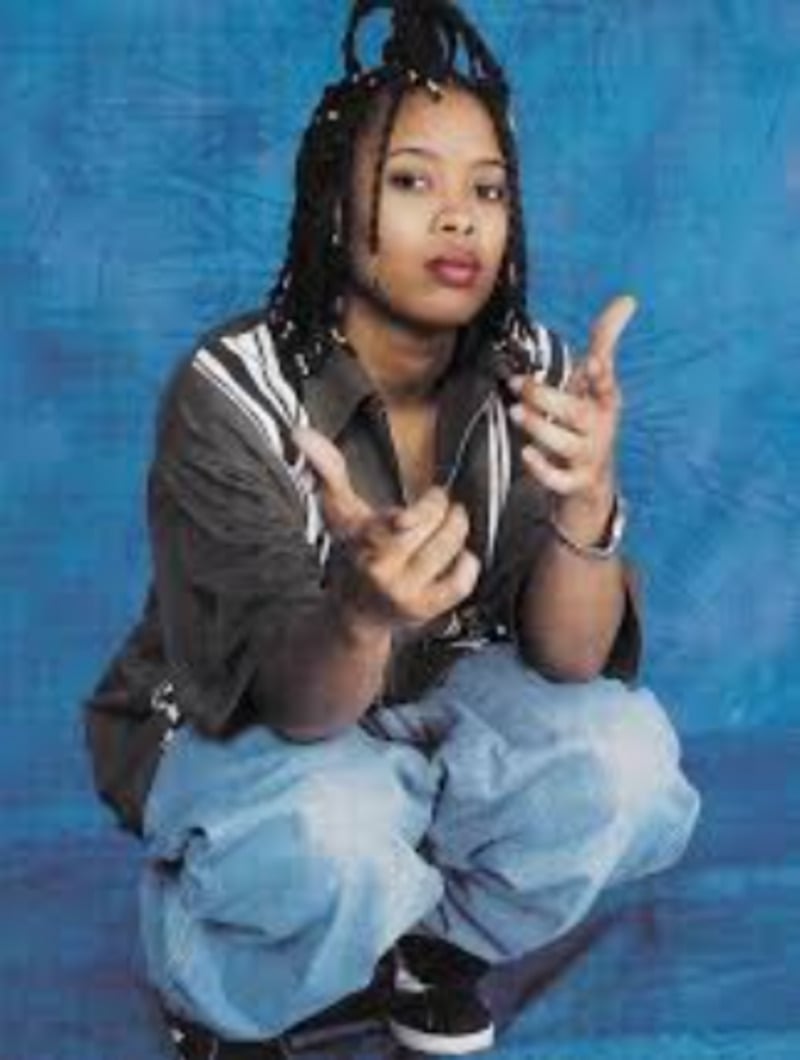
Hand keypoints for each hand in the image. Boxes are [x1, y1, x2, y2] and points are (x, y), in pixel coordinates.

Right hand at [293, 426, 480, 629]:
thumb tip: (301, 433)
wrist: (356, 613)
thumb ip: (326, 470)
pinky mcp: (426, 608)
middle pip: (430, 527)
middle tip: (440, 503)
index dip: (421, 512)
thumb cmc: (352, 554)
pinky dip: (467, 564)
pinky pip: (461, 583)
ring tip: (452, 522)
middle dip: (442, 508)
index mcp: (363, 540)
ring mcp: (406, 591)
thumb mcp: (340, 512)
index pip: (398, 524)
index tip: (430, 498)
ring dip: (457, 529)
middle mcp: (383, 568)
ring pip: (449, 549)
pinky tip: (459, 555)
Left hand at [508, 295, 635, 541]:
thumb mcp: (597, 384)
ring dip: (540, 428)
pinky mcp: (576, 484)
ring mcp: (589, 458)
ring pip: (567, 445)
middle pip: (577, 414)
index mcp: (605, 401)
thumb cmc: (589, 423)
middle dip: (548, 399)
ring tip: (516, 413)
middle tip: (519, 386)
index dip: (601, 375)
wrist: (593, 482)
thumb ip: (605, 340)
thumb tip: (628, 300)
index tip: (595, 361)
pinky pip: (561, 480)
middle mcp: (600, 429)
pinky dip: (543, 469)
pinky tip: (526, 454)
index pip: (606, 385)